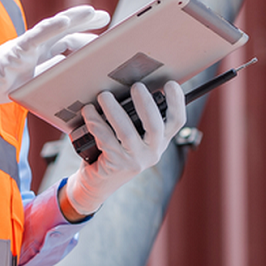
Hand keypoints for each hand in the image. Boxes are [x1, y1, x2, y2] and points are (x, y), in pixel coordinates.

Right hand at [0, 5, 107, 110]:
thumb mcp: (30, 82)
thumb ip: (47, 74)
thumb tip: (69, 72)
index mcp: (38, 54)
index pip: (65, 41)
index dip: (84, 36)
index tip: (104, 35)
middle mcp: (33, 46)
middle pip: (63, 30)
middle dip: (84, 22)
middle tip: (106, 17)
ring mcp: (24, 46)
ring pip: (52, 28)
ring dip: (72, 18)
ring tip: (91, 11)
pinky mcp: (14, 51)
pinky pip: (35, 37)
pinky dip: (50, 27)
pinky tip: (64, 21)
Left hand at [63, 80, 185, 216]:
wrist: (98, 182)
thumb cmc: (116, 150)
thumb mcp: (132, 136)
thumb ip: (137, 117)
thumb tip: (128, 84)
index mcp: (160, 141)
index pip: (177, 121)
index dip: (177, 102)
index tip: (171, 83)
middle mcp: (152, 152)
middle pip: (156, 126)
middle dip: (146, 103)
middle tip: (136, 86)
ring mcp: (135, 161)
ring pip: (126, 132)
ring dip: (113, 110)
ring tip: (104, 95)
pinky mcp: (116, 165)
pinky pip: (105, 139)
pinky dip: (95, 122)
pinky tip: (88, 111)